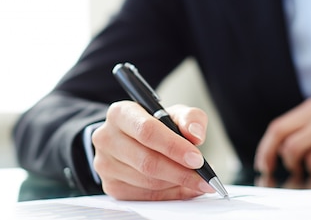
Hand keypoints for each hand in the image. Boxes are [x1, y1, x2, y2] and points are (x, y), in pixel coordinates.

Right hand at [91, 102, 214, 199]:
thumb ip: (190, 118)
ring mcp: (105, 164)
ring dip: (177, 184)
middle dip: (181, 172)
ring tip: (196, 181)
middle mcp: (106, 138)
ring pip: (147, 181)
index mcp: (120, 113)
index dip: (174, 147)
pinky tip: (181, 187)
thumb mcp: (173, 114)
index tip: (197, 159)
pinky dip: (168, 194)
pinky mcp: (111, 186)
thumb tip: (195, 135)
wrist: (131, 139)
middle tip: (204, 178)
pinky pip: (144, 197)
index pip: (147, 131)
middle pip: (147, 161)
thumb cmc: (153, 125)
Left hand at [254, 98, 310, 176]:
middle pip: (279, 134)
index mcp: (310, 107)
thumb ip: (307, 127)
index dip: (265, 146)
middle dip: (269, 155)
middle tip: (270, 171)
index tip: (262, 162)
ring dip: (293, 166)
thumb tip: (284, 148)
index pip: (278, 126)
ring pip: (293, 148)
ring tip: (301, 174)